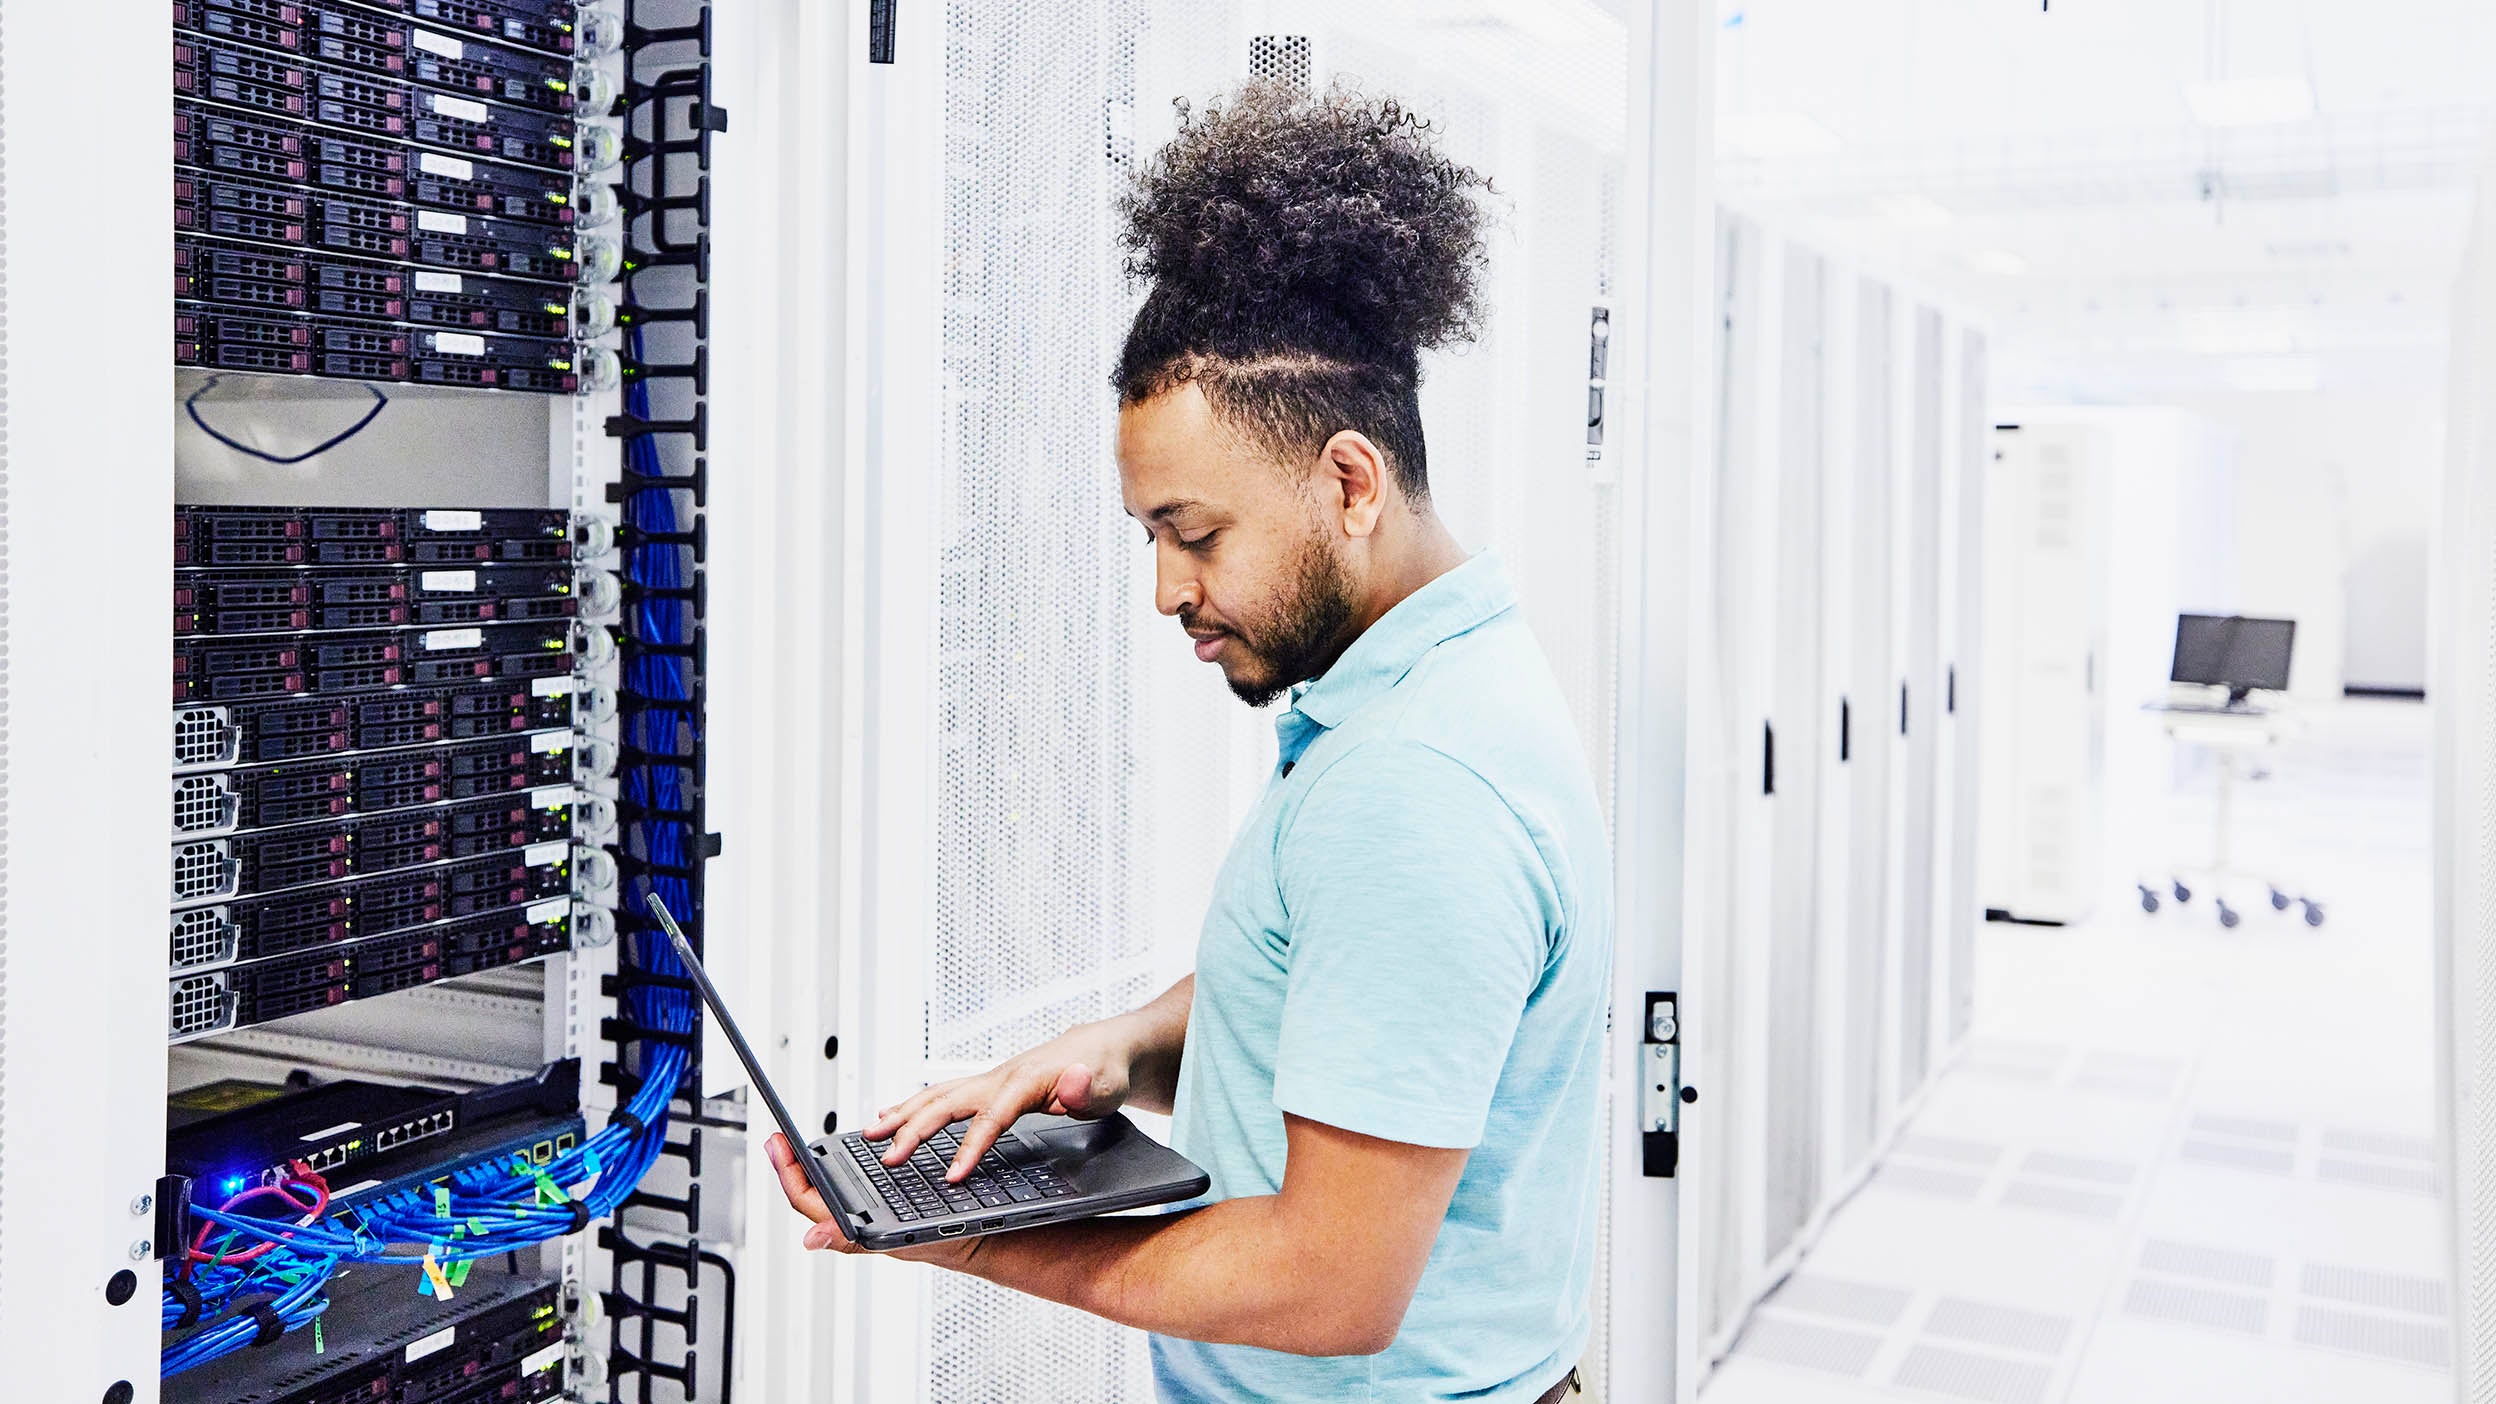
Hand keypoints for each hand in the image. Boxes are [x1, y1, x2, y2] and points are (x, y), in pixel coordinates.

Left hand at [764, 1132, 971, 1264]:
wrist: (982, 1241)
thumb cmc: (946, 1243)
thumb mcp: (904, 1236)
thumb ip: (855, 1240)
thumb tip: (810, 1239)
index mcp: (855, 1228)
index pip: (807, 1198)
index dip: (787, 1171)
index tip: (776, 1143)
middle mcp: (859, 1220)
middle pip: (812, 1191)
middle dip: (793, 1165)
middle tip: (779, 1140)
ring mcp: (871, 1214)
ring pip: (832, 1190)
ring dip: (815, 1167)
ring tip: (801, 1147)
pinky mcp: (885, 1207)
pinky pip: (856, 1187)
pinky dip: (842, 1170)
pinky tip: (843, 1156)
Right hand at [864, 1017, 1141, 1181]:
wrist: (1104, 1049)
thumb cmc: (1105, 1071)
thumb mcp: (1108, 1084)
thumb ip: (1088, 1088)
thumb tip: (1073, 1081)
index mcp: (1026, 1080)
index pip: (991, 1118)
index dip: (970, 1148)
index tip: (951, 1176)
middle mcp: (1000, 1077)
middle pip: (948, 1102)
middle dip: (915, 1130)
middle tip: (888, 1158)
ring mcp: (990, 1080)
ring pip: (937, 1095)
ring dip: (903, 1113)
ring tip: (869, 1134)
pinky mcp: (987, 1086)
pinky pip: (944, 1095)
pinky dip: (913, 1104)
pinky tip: (891, 1114)